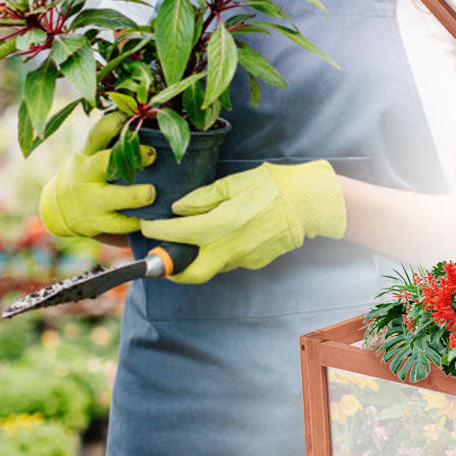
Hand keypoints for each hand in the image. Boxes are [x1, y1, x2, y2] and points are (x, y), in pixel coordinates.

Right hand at [39, 111, 155, 238]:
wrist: (58, 210)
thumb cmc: (86, 175)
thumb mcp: (90, 154)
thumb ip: (110, 138)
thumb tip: (141, 113)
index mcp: (87, 155)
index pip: (97, 134)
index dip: (113, 123)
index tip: (129, 116)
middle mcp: (86, 175)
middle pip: (103, 162)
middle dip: (129, 157)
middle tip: (152, 154)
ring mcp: (91, 200)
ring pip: (111, 199)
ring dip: (133, 196)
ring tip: (151, 193)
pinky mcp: (97, 223)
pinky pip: (118, 224)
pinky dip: (135, 222)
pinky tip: (151, 218)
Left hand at [138, 160, 345, 283]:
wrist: (308, 203)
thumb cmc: (273, 187)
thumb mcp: (233, 183)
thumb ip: (202, 198)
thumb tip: (178, 209)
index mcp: (221, 224)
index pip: (178, 233)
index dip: (157, 231)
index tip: (147, 227)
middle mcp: (229, 247)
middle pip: (191, 272)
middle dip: (171, 270)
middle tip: (162, 258)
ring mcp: (243, 258)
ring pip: (210, 267)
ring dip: (197, 259)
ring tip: (192, 242)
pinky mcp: (254, 261)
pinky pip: (229, 261)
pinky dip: (220, 252)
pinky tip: (224, 237)